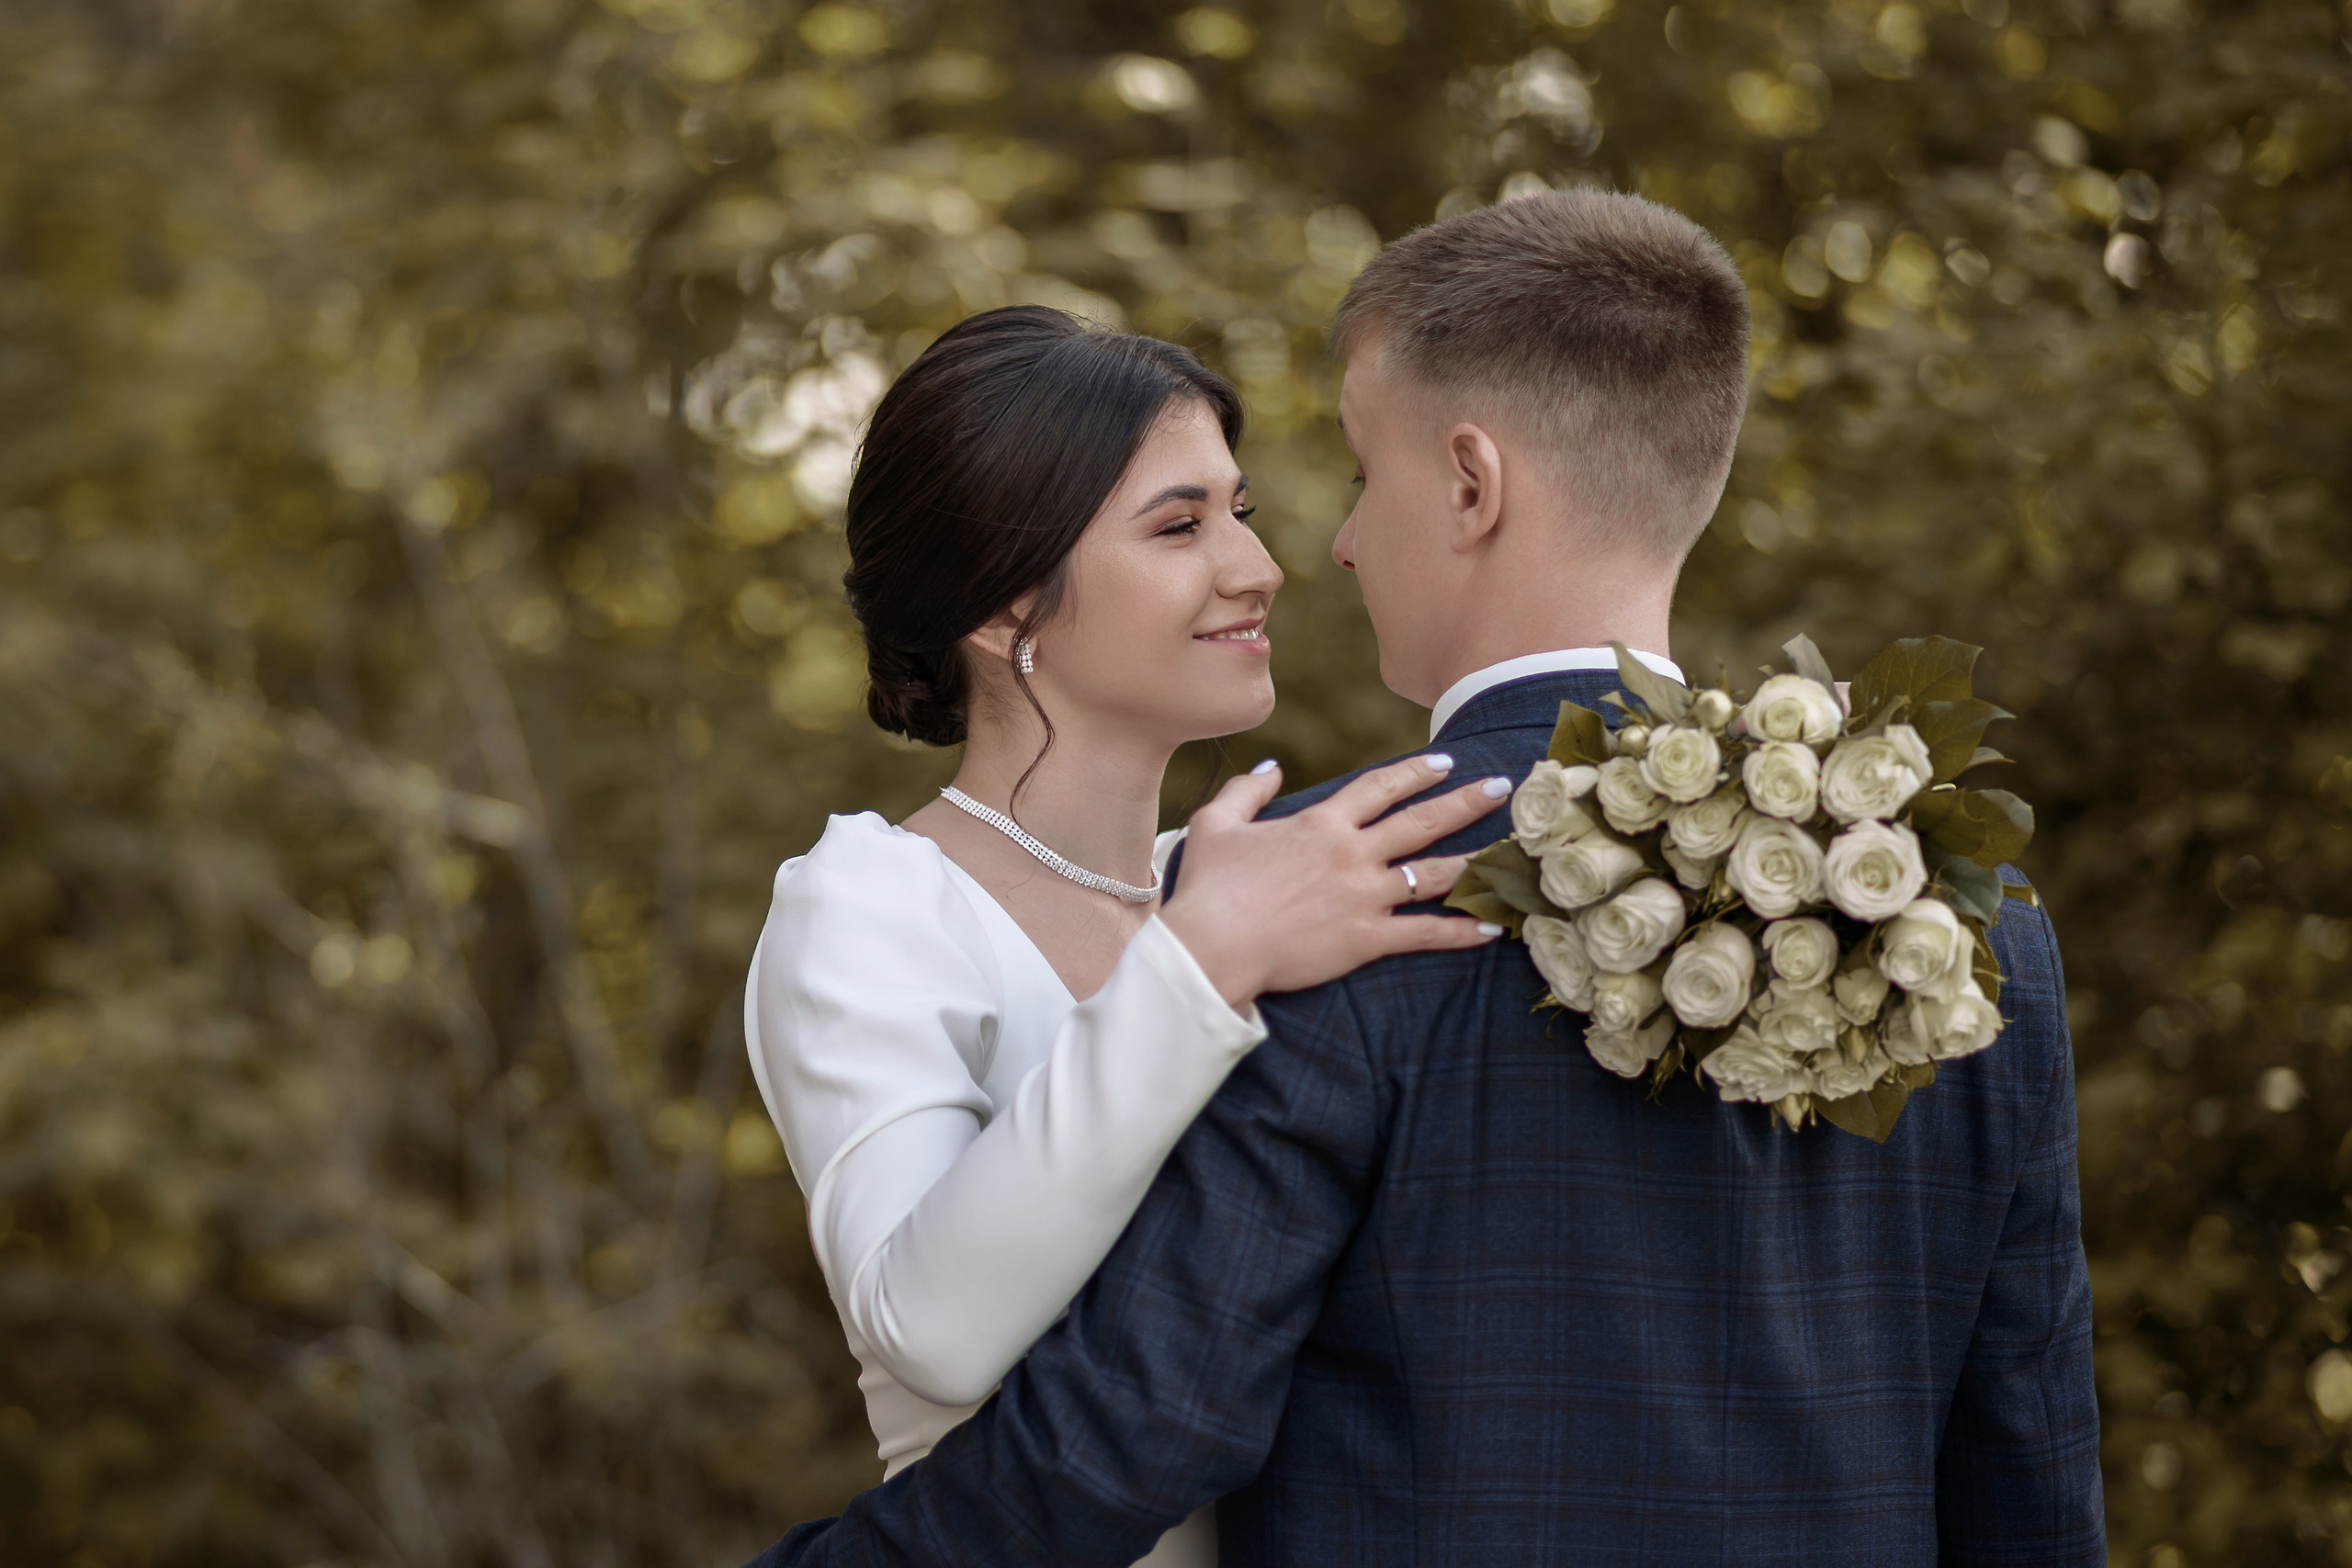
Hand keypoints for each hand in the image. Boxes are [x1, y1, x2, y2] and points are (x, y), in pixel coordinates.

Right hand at [1158, 753, 1510, 1009]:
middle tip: (1502, 787)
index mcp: (1319, 823)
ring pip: (1433, 873)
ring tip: (1511, 850)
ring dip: (1476, 859)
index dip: (1414, 772)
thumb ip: (1246, 790)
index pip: (1379, 787)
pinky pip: (1424, 933)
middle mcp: (1351, 853)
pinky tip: (1492, 927)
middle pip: (1421, 821)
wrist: (1209, 945)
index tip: (1445, 761)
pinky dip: (1461, 931)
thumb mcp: (1215, 823)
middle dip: (1465, 801)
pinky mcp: (1365, 938)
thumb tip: (1272, 767)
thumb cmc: (1208, 887)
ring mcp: (1363, 896)